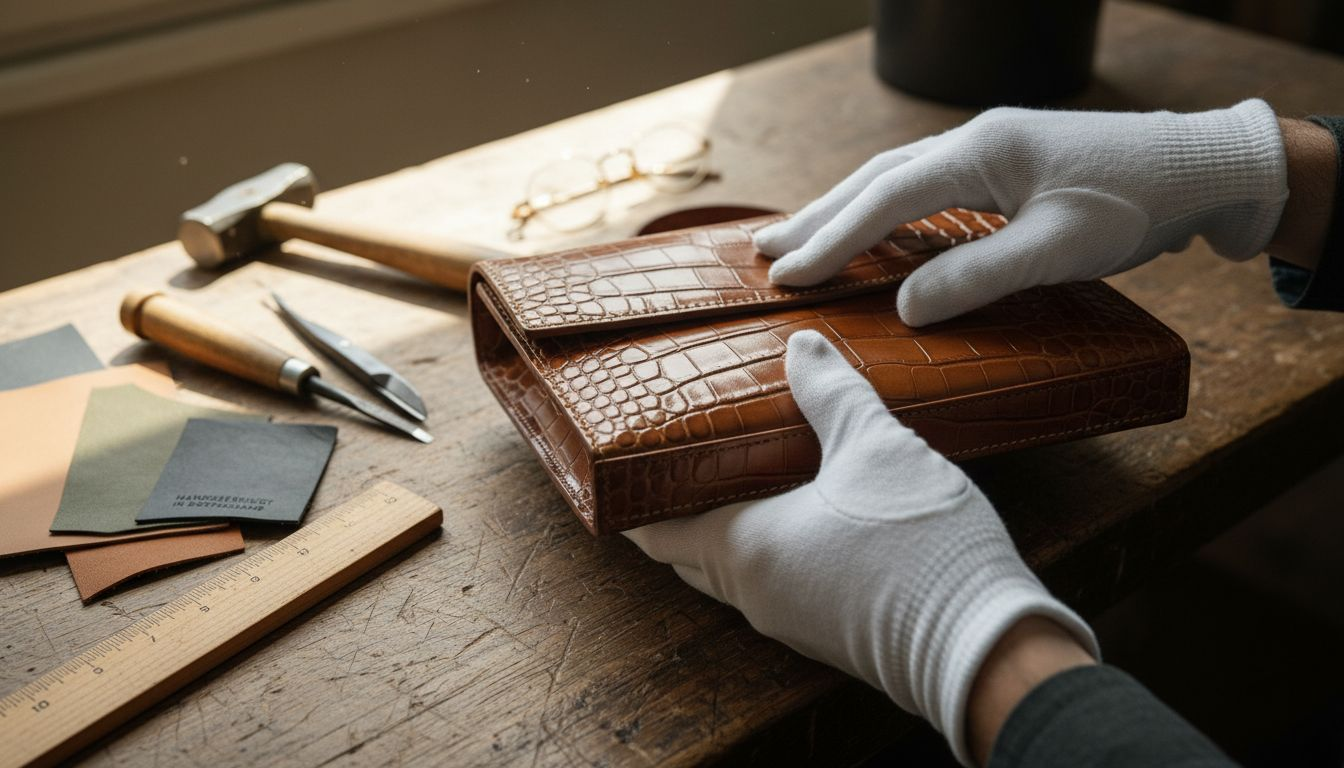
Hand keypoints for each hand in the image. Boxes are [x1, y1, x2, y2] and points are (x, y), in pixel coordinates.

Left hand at [624, 330, 1098, 765]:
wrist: (990, 645)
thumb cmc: (921, 546)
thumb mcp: (875, 446)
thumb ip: (831, 392)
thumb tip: (801, 348)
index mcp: (743, 550)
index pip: (657, 530)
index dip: (633, 499)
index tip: (619, 467)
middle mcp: (755, 594)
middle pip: (689, 553)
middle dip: (677, 508)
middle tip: (676, 457)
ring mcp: (792, 619)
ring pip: (734, 570)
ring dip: (724, 526)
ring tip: (734, 472)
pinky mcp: (830, 628)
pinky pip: (776, 582)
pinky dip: (767, 546)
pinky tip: (797, 508)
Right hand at [757, 100, 1287, 325]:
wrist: (1195, 168)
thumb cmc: (1133, 206)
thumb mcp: (1057, 250)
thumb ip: (977, 276)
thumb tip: (905, 308)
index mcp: (980, 153)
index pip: (885, 200)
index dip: (832, 241)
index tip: (787, 278)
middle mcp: (972, 141)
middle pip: (873, 180)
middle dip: (816, 218)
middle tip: (763, 253)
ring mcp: (985, 148)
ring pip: (892, 178)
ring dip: (840, 210)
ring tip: (794, 239)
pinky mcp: (999, 165)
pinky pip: (919, 186)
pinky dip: (879, 209)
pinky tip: (866, 229)